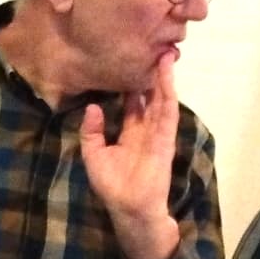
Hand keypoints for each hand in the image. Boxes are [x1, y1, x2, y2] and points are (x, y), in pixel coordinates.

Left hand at [80, 55, 181, 258]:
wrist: (130, 207)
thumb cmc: (113, 185)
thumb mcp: (94, 155)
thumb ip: (92, 132)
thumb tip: (93, 107)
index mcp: (129, 133)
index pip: (131, 103)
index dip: (131, 84)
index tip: (130, 63)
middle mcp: (145, 129)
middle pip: (150, 97)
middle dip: (152, 75)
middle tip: (153, 50)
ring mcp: (157, 133)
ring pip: (161, 100)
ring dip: (164, 79)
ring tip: (165, 55)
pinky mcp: (165, 139)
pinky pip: (167, 113)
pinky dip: (167, 95)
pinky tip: (166, 79)